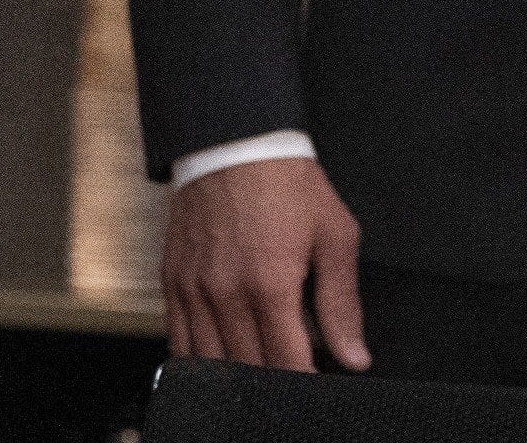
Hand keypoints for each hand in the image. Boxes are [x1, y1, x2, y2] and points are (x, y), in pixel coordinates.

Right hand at [162, 154, 367, 371]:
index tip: (315, 386)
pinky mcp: (172, 280)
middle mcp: (226, 293)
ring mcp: (193, 288)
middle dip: (273, 384)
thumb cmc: (285, 183)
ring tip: (257, 373)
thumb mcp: (334, 237)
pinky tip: (217, 361)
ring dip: (235, 376)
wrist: (232, 140)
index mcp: (270, 286)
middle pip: (248, 370)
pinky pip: (177, 340)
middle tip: (290, 376)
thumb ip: (342, 305)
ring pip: (209, 363)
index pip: (287, 365)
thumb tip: (354, 358)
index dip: (304, 385)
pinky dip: (197, 360)